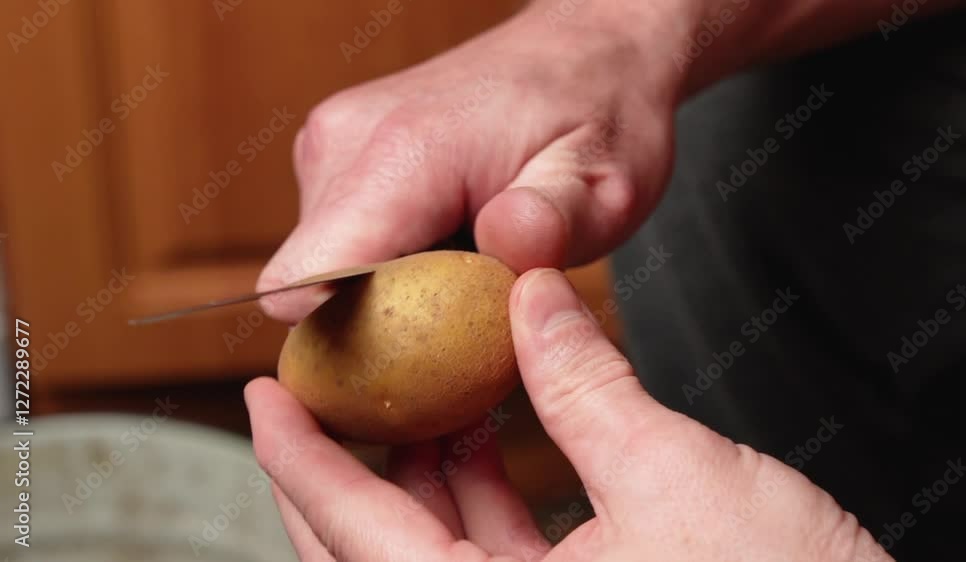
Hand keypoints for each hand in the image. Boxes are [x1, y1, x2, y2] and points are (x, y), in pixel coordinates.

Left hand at [245, 269, 889, 560]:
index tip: (260, 396)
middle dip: (343, 465)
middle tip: (321, 389)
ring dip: (415, 468)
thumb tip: (531, 291)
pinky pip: (487, 552)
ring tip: (414, 386)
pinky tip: (480, 429)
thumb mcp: (676, 475)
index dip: (297, 459)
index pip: (356, 534)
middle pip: (372, 548)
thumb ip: (587, 382)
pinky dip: (475, 490)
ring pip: (428, 547)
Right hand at [255, 3, 678, 322]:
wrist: (582, 50)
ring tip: (462, 273)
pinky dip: (381, 264)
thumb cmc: (595, 112)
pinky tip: (443, 249)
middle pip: (309, 289)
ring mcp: (333, 146)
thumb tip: (506, 239)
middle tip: (463, 320)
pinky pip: (335, 241)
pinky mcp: (336, 157)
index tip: (409, 367)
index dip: (340, 345)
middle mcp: (345, 143)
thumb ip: (557, 218)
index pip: (305, 278)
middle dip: (374, 325)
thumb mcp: (606, 180)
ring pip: (319, 268)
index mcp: (403, 153)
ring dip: (381, 293)